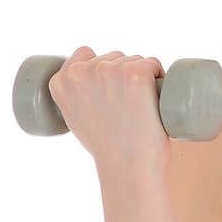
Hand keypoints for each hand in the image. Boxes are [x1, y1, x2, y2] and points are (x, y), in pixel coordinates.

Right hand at [47, 46, 170, 173]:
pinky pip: (152, 63)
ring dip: (143, 78)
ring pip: (135, 61)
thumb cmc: (108, 150)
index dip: (101, 68)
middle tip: (128, 109)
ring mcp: (110, 70)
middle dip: (124, 76)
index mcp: (61, 81)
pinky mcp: (136, 73)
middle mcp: (82, 71)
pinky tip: (156, 97)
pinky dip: (159, 76)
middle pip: (113, 57)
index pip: (85, 54)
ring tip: (140, 110)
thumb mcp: (76, 120)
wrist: (128, 167)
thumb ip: (75, 98)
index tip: (111, 88)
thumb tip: (87, 86)